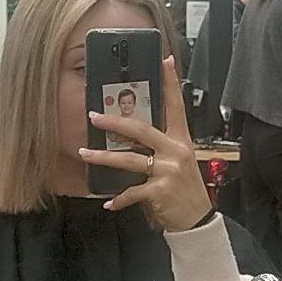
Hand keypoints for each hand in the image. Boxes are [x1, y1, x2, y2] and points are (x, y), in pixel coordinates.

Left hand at [80, 56, 211, 231]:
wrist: (197, 220)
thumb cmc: (184, 189)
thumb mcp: (179, 162)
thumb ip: (161, 147)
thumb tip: (132, 135)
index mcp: (181, 140)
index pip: (176, 106)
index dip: (170, 83)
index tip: (165, 60)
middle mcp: (176, 151)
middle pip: (141, 129)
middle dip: (114, 121)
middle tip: (94, 116)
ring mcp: (168, 171)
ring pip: (129, 159)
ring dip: (102, 157)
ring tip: (84, 153)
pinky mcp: (160, 191)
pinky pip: (132, 191)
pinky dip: (119, 198)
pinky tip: (108, 202)